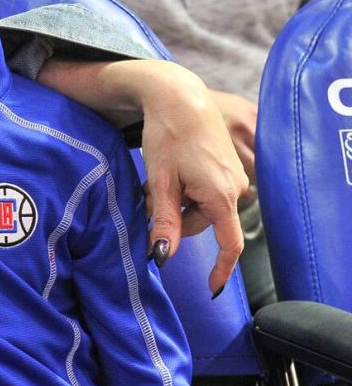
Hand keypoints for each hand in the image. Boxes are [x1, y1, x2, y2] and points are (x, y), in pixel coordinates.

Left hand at [138, 64, 247, 294]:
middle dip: (174, 217)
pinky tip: (169, 172)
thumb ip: (164, 221)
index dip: (221, 269)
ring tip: (156, 180)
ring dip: (177, 202)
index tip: (212, 288)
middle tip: (148, 197)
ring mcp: (235, 176)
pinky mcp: (228, 166)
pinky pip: (206, 191)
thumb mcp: (160, 182)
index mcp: (221, 197)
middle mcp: (236, 189)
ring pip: (201, 207)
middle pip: (203, 223)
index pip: (229, 245)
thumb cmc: (168, 136)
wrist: (179, 97)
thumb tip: (163, 256)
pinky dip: (185, 189)